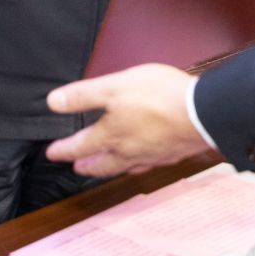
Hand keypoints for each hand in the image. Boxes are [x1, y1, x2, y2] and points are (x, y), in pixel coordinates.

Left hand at [45, 65, 208, 176]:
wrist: (202, 113)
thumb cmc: (158, 97)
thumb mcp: (114, 87)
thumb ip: (83, 96)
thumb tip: (53, 103)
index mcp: (111, 135)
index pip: (80, 146)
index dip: (64, 149)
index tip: (52, 153)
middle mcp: (128, 151)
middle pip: (102, 163)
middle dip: (87, 166)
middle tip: (77, 168)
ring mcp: (150, 155)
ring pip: (124, 167)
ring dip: (110, 169)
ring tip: (106, 168)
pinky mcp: (171, 154)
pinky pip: (147, 164)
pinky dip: (138, 165)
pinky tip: (143, 161)